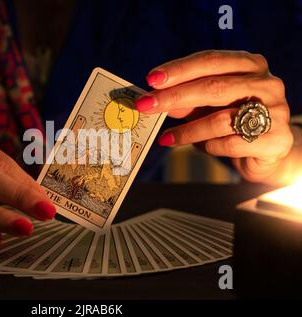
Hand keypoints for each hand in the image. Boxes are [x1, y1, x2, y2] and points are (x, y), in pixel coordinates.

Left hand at [136, 50, 293, 183]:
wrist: (269, 151)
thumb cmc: (233, 120)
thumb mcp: (209, 105)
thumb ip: (186, 100)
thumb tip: (155, 100)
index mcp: (251, 64)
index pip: (210, 60)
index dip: (179, 69)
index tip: (151, 79)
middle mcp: (266, 83)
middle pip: (212, 86)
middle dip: (173, 97)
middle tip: (146, 105)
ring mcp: (275, 111)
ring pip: (219, 119)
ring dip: (186, 130)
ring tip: (166, 137)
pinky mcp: (275, 140)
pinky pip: (229, 144)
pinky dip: (207, 146)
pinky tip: (196, 147)